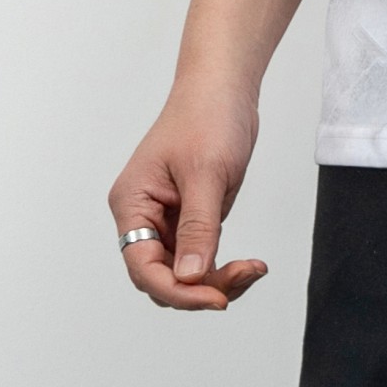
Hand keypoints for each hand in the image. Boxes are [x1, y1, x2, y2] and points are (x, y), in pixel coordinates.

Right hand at [107, 81, 269, 309]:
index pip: (143, 266)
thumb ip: (198, 228)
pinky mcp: (191, 217)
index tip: (215, 298)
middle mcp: (144, 215)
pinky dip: (222, 267)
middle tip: (243, 278)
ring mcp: (167, 218)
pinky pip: (200, 256)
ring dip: (216, 280)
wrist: (225, 87)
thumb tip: (189, 278)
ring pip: (183, 272)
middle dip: (200, 287)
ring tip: (253, 270)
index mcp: (132, 203)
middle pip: (162, 276)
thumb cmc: (207, 116)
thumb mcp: (206, 173)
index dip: (177, 290)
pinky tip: (249, 266)